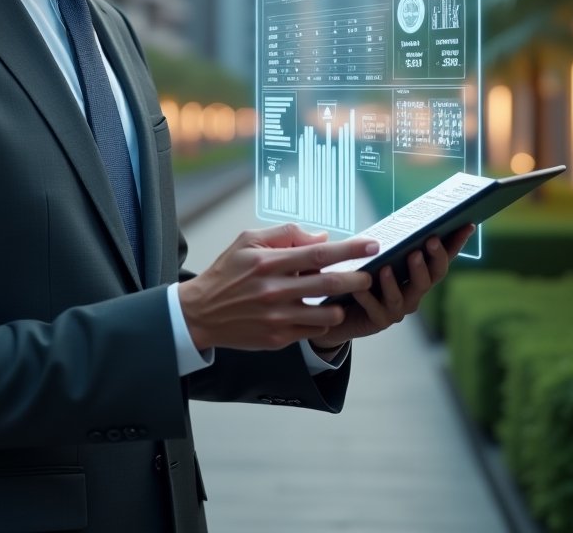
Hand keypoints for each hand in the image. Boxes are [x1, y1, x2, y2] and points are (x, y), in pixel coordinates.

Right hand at [178, 225, 379, 351]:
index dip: (349, 248)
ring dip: (342, 303)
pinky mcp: (278, 338)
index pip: (318, 253)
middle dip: (357, 278)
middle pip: (328, 283)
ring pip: (327, 312)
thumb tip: (321, 237)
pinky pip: (314, 330)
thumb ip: (285, 235)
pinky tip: (319, 312)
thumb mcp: (248, 241)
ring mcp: (277, 317)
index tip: (371, 245)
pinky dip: (323, 320)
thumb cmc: (227, 272)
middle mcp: (274, 290)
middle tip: (370, 275)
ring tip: (341, 296)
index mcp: (268, 262)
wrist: (201, 312)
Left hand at [308, 224, 474, 351]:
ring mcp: (398, 308)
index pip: (440, 258)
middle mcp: (413, 292)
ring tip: (387, 267)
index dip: (455, 244)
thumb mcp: (373, 253)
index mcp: (416, 274)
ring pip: (404, 297)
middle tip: (430, 241)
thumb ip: (384, 241)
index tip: (466, 224)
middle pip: (430, 278)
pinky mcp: (379, 320)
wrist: (339, 309)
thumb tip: (396, 219)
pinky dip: (368, 297)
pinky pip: (375, 308)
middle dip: (432, 259)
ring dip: (396, 282)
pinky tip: (359, 287)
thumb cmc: (360, 273)